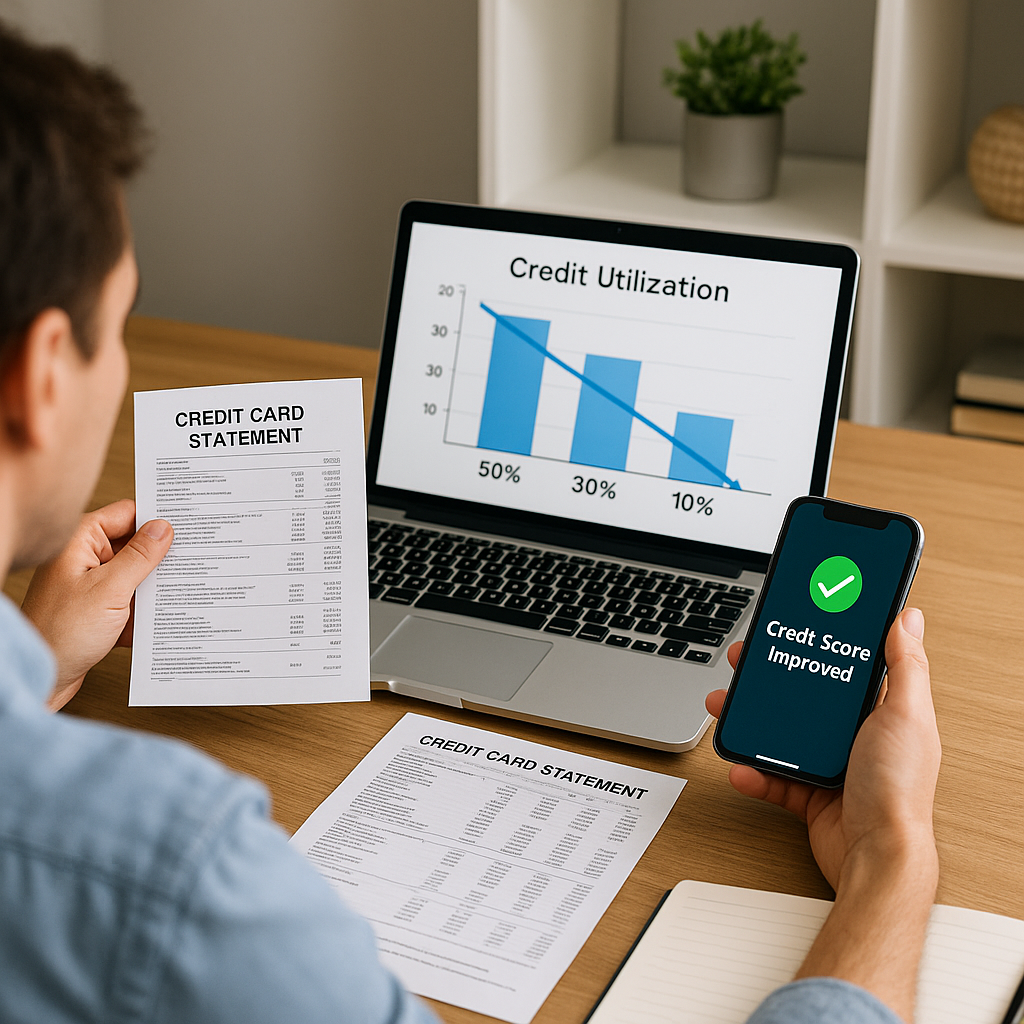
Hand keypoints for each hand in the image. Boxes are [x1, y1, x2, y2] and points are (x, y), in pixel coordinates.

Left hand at [21, 499, 172, 710]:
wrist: (43, 680)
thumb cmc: (61, 634)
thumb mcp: (109, 590)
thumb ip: (139, 556)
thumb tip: (163, 528)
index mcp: (80, 542)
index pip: (127, 514)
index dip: (156, 518)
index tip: (186, 526)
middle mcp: (85, 559)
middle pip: (135, 545)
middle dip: (160, 558)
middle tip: (188, 562)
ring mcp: (92, 584)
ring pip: (137, 574)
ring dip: (154, 587)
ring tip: (175, 595)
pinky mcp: (99, 608)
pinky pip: (132, 599)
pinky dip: (145, 608)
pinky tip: (159, 619)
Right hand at [705, 608, 939, 889]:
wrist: (877, 856)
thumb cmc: (900, 789)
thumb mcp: (906, 714)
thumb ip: (906, 664)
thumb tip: (908, 618)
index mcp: (879, 712)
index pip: (842, 667)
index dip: (815, 644)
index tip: (791, 624)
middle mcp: (853, 736)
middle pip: (802, 697)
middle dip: (768, 679)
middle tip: (743, 662)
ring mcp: (829, 765)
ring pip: (778, 733)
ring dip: (748, 720)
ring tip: (725, 706)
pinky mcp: (808, 795)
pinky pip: (771, 776)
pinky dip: (752, 770)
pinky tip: (740, 764)